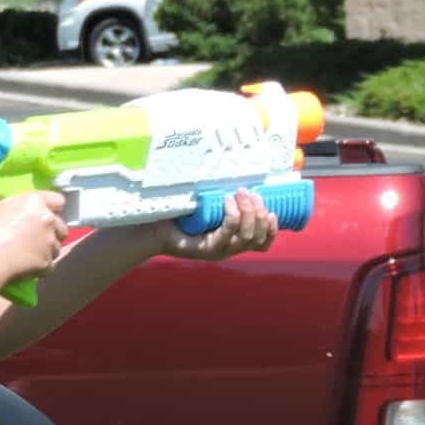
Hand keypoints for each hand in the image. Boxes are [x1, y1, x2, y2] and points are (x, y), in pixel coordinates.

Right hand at [0, 190, 66, 287]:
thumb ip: (6, 209)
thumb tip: (4, 211)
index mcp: (33, 201)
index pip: (58, 200)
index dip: (52, 209)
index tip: (46, 216)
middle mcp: (47, 219)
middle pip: (61, 226)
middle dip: (52, 233)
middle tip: (36, 239)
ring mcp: (49, 242)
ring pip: (56, 247)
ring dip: (47, 251)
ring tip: (28, 255)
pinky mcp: (48, 262)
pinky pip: (50, 265)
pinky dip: (41, 267)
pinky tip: (26, 267)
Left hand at [150, 190, 281, 261]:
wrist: (151, 228)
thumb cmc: (177, 214)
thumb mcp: (205, 204)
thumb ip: (222, 196)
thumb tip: (238, 173)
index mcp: (233, 241)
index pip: (262, 244)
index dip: (272, 230)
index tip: (273, 211)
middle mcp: (228, 249)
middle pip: (258, 239)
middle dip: (260, 214)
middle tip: (250, 193)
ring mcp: (218, 251)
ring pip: (247, 237)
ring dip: (248, 213)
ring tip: (239, 192)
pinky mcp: (206, 249)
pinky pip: (227, 234)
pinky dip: (232, 216)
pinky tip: (227, 201)